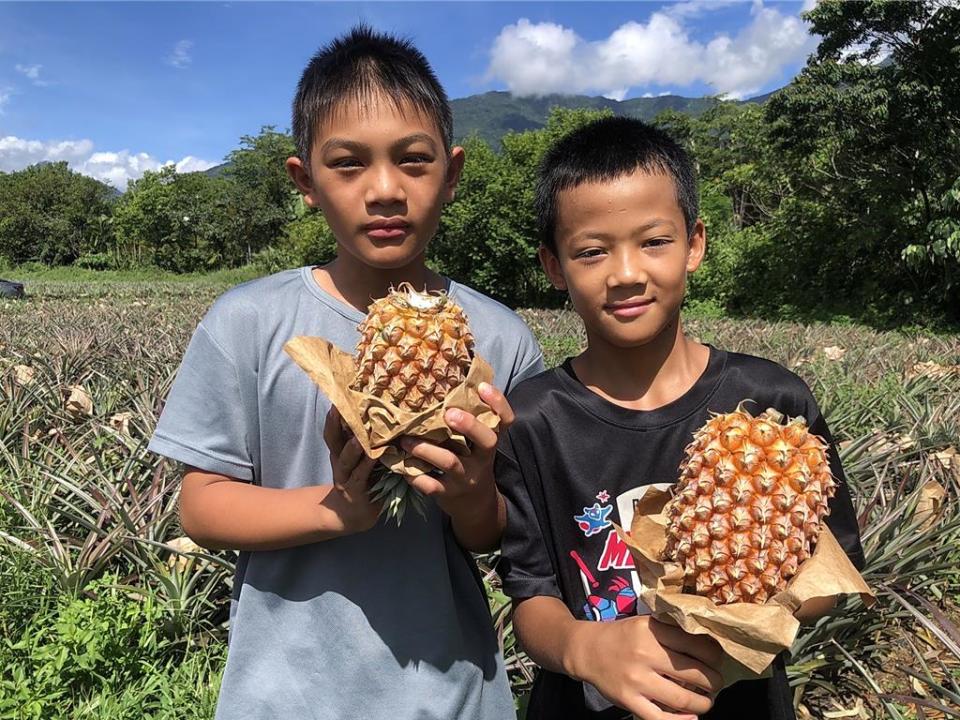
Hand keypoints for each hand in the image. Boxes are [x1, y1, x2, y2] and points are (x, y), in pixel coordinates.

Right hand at [322, 406, 379, 533]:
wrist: (353, 514)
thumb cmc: (364, 480)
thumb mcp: (363, 459)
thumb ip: (370, 442)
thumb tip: (388, 416)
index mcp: (340, 450)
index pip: (334, 428)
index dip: (335, 413)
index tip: (339, 394)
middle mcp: (339, 461)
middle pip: (333, 438)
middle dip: (335, 422)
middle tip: (340, 406)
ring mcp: (346, 477)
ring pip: (346, 458)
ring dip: (353, 447)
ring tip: (360, 436)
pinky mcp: (355, 491)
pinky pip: (360, 476)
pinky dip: (367, 465)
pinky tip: (375, 456)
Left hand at [399, 382, 514, 520]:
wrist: (476, 505)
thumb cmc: (472, 463)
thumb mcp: (477, 445)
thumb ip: (469, 422)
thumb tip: (448, 383)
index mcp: (490, 442)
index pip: (505, 421)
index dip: (498, 403)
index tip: (481, 387)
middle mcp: (483, 459)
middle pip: (487, 440)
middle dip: (469, 425)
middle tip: (449, 414)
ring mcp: (466, 477)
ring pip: (449, 462)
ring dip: (425, 449)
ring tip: (405, 440)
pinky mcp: (449, 494)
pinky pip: (431, 485)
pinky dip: (414, 475)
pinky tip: (400, 466)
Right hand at [568, 616, 723, 719]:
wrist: (587, 649)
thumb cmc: (622, 636)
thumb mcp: (646, 623)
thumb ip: (672, 631)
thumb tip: (710, 646)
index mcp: (653, 631)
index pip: (698, 645)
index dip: (715, 656)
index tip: (718, 661)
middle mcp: (646, 654)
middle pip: (696, 674)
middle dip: (714, 682)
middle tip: (716, 683)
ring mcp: (636, 680)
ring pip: (683, 699)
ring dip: (703, 704)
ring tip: (706, 701)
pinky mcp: (628, 700)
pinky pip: (660, 718)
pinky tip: (691, 718)